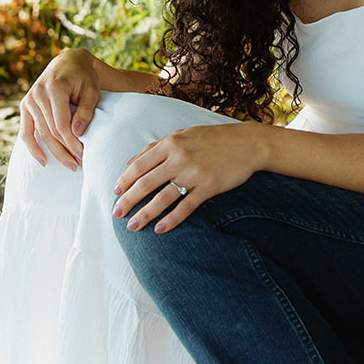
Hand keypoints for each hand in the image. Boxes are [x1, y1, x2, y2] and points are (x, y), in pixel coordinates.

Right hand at [17, 49, 103, 169]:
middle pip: (50, 131)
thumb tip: (77, 133)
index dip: (72, 142)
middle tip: (78, 164)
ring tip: (69, 164)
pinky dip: (32, 148)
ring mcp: (29, 100)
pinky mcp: (25, 106)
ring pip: (40, 134)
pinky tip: (43, 161)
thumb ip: (85, 110)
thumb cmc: (84, 78)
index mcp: (54, 88)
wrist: (68, 63)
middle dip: (65, 150)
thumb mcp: (91, 90)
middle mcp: (38, 93)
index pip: (61, 123)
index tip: (83, 154)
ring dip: (54, 152)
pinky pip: (26, 132)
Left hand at [112, 122, 269, 233]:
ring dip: (145, 214)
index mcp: (171, 143)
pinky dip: (172, 219)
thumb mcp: (182, 134)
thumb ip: (155, 147)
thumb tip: (130, 162)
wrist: (247, 143)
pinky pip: (186, 206)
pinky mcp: (209, 187)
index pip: (140, 165)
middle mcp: (180, 158)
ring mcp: (194, 173)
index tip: (115, 193)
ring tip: (133, 227)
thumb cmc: (213, 138)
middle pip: (146, 183)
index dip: (124, 180)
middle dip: (128, 200)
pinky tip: (160, 229)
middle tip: (116, 214)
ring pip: (162, 197)